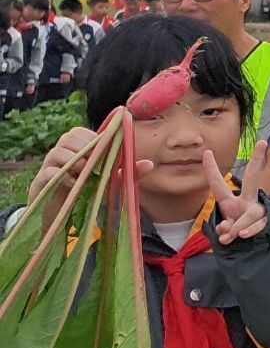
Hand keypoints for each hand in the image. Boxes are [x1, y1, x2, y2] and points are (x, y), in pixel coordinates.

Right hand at [32, 128, 149, 227]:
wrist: (62, 215)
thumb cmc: (87, 193)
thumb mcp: (110, 183)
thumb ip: (128, 173)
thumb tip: (149, 164)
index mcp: (77, 149)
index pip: (81, 132)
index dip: (94, 138)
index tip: (106, 150)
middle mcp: (61, 154)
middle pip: (68, 137)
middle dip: (85, 148)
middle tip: (96, 163)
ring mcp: (49, 167)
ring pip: (56, 152)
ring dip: (74, 160)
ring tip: (85, 173)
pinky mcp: (41, 183)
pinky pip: (48, 172)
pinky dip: (62, 176)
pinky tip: (75, 185)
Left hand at [204, 142, 269, 244]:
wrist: (255, 247)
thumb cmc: (235, 235)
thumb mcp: (225, 232)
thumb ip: (224, 229)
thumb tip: (227, 229)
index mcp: (231, 200)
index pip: (218, 184)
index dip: (211, 169)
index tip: (207, 152)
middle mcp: (247, 200)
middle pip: (253, 178)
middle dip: (257, 160)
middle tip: (263, 142)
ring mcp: (258, 209)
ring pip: (251, 212)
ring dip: (239, 225)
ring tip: (230, 236)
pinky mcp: (267, 221)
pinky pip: (258, 223)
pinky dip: (249, 230)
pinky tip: (242, 235)